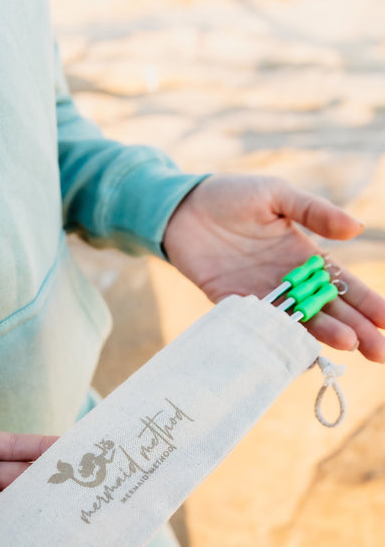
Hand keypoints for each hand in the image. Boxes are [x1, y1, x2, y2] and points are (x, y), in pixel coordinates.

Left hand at [163, 174, 384, 361]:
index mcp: (303, 255)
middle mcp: (286, 281)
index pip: (342, 284)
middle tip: (378, 351)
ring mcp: (259, 294)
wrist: (182, 207)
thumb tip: (357, 228)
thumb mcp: (278, 195)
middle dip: (355, 328)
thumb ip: (315, 211)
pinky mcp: (230, 301)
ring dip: (322, 333)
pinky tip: (297, 346)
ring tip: (347, 345)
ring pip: (297, 320)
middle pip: (327, 309)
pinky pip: (256, 323)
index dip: (366, 302)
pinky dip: (275, 335)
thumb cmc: (232, 195)